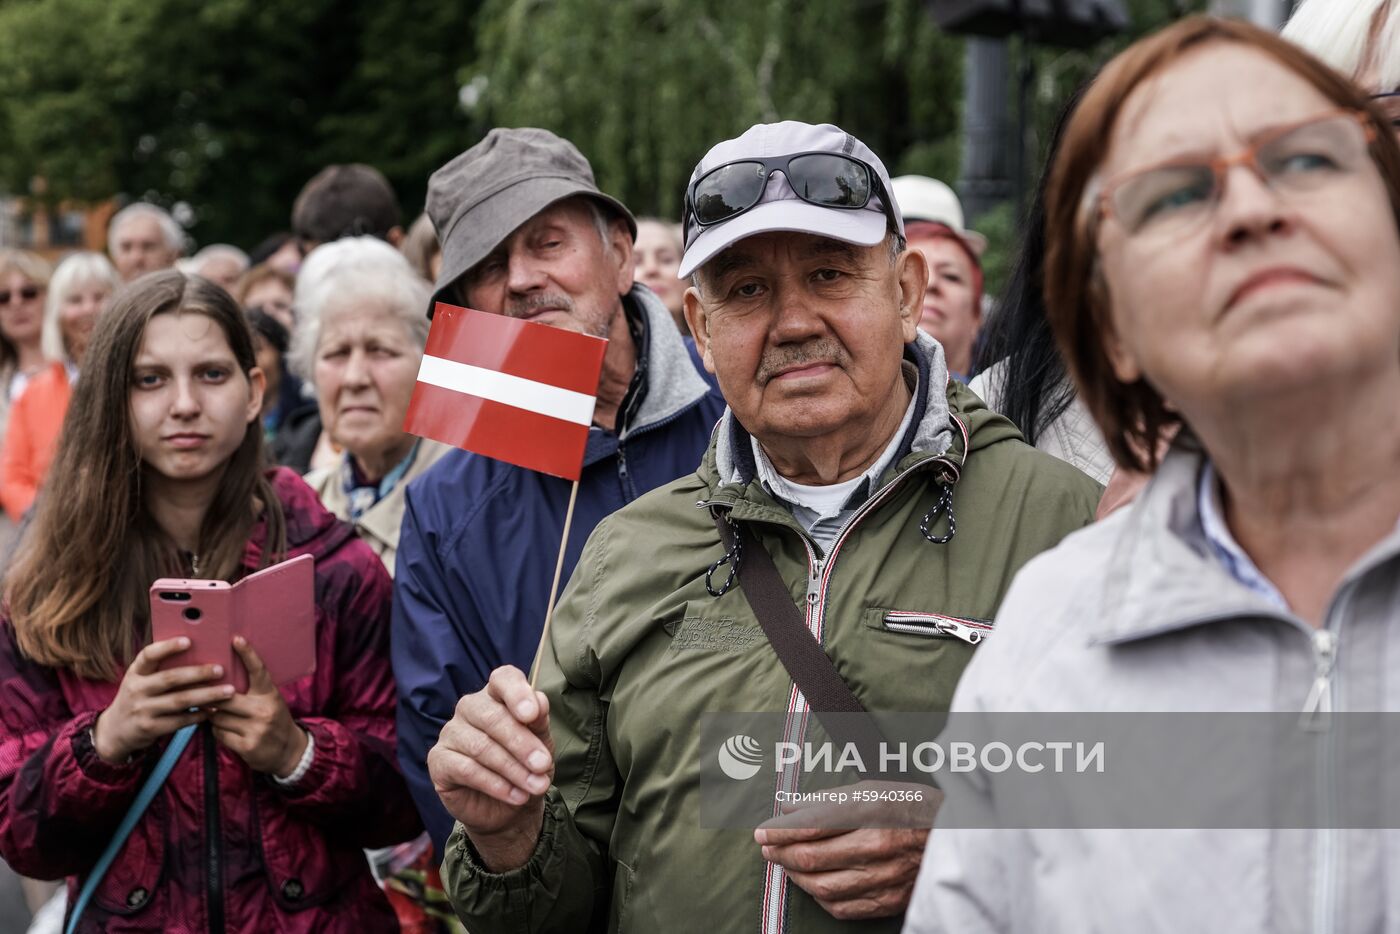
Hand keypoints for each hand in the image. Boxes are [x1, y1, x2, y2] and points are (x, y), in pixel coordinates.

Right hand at [93, 637, 230, 763]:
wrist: (115, 731)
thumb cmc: (138, 698)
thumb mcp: (140, 680)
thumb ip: (161, 669)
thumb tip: (199, 651)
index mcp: (135, 672)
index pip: (148, 655)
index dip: (167, 647)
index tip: (189, 640)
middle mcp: (136, 689)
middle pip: (170, 678)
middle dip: (198, 673)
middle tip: (221, 669)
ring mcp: (142, 710)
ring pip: (180, 701)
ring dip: (207, 695)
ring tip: (228, 691)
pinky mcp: (149, 728)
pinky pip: (179, 720)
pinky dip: (199, 715)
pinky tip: (214, 710)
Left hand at [209, 636, 306, 777]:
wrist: (288, 751)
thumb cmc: (273, 721)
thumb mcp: (269, 701)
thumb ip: (251, 691)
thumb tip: (219, 679)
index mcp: (270, 695)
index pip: (259, 671)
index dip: (248, 654)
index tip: (236, 639)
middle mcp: (265, 710)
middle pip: (226, 697)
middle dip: (210, 696)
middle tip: (198, 691)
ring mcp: (256, 729)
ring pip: (218, 717)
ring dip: (212, 716)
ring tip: (215, 714)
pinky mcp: (247, 746)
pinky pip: (219, 733)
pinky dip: (217, 731)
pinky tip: (223, 729)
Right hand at [427, 665, 553, 871]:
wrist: (510, 807)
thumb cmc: (526, 765)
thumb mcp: (541, 744)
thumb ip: (539, 722)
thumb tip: (539, 702)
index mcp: (497, 695)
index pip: (503, 679)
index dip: (517, 693)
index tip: (532, 715)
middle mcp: (470, 708)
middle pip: (492, 717)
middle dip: (522, 744)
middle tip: (543, 765)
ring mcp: (451, 732)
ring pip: (481, 746)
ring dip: (513, 769)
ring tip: (536, 786)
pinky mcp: (438, 760)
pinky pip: (466, 769)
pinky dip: (495, 784)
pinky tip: (516, 796)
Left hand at [754, 781, 940, 920]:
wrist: (959, 837)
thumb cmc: (912, 807)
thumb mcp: (872, 789)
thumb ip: (828, 799)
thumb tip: (789, 806)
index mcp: (873, 811)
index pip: (811, 824)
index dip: (780, 830)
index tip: (762, 831)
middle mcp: (878, 846)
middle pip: (813, 857)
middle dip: (782, 853)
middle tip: (768, 848)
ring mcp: (886, 878)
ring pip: (824, 886)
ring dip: (797, 877)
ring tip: (786, 865)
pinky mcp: (891, 900)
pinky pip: (844, 908)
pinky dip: (821, 898)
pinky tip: (813, 885)